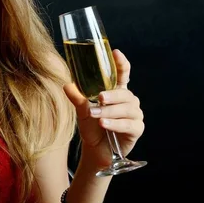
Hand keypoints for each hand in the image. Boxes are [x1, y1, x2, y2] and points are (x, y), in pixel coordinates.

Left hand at [63, 49, 144, 169]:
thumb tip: (67, 85)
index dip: (121, 63)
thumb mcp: (82, 111)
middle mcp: (128, 101)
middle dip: (112, 95)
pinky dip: (115, 124)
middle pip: (124, 93)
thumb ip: (77, 98)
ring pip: (126, 109)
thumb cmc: (91, 126)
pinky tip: (104, 124)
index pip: (123, 73)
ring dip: (110, 111)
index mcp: (116, 91)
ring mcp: (134, 115)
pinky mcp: (136, 129)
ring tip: (95, 115)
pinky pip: (129, 124)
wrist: (95, 149)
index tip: (115, 53)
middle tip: (99, 98)